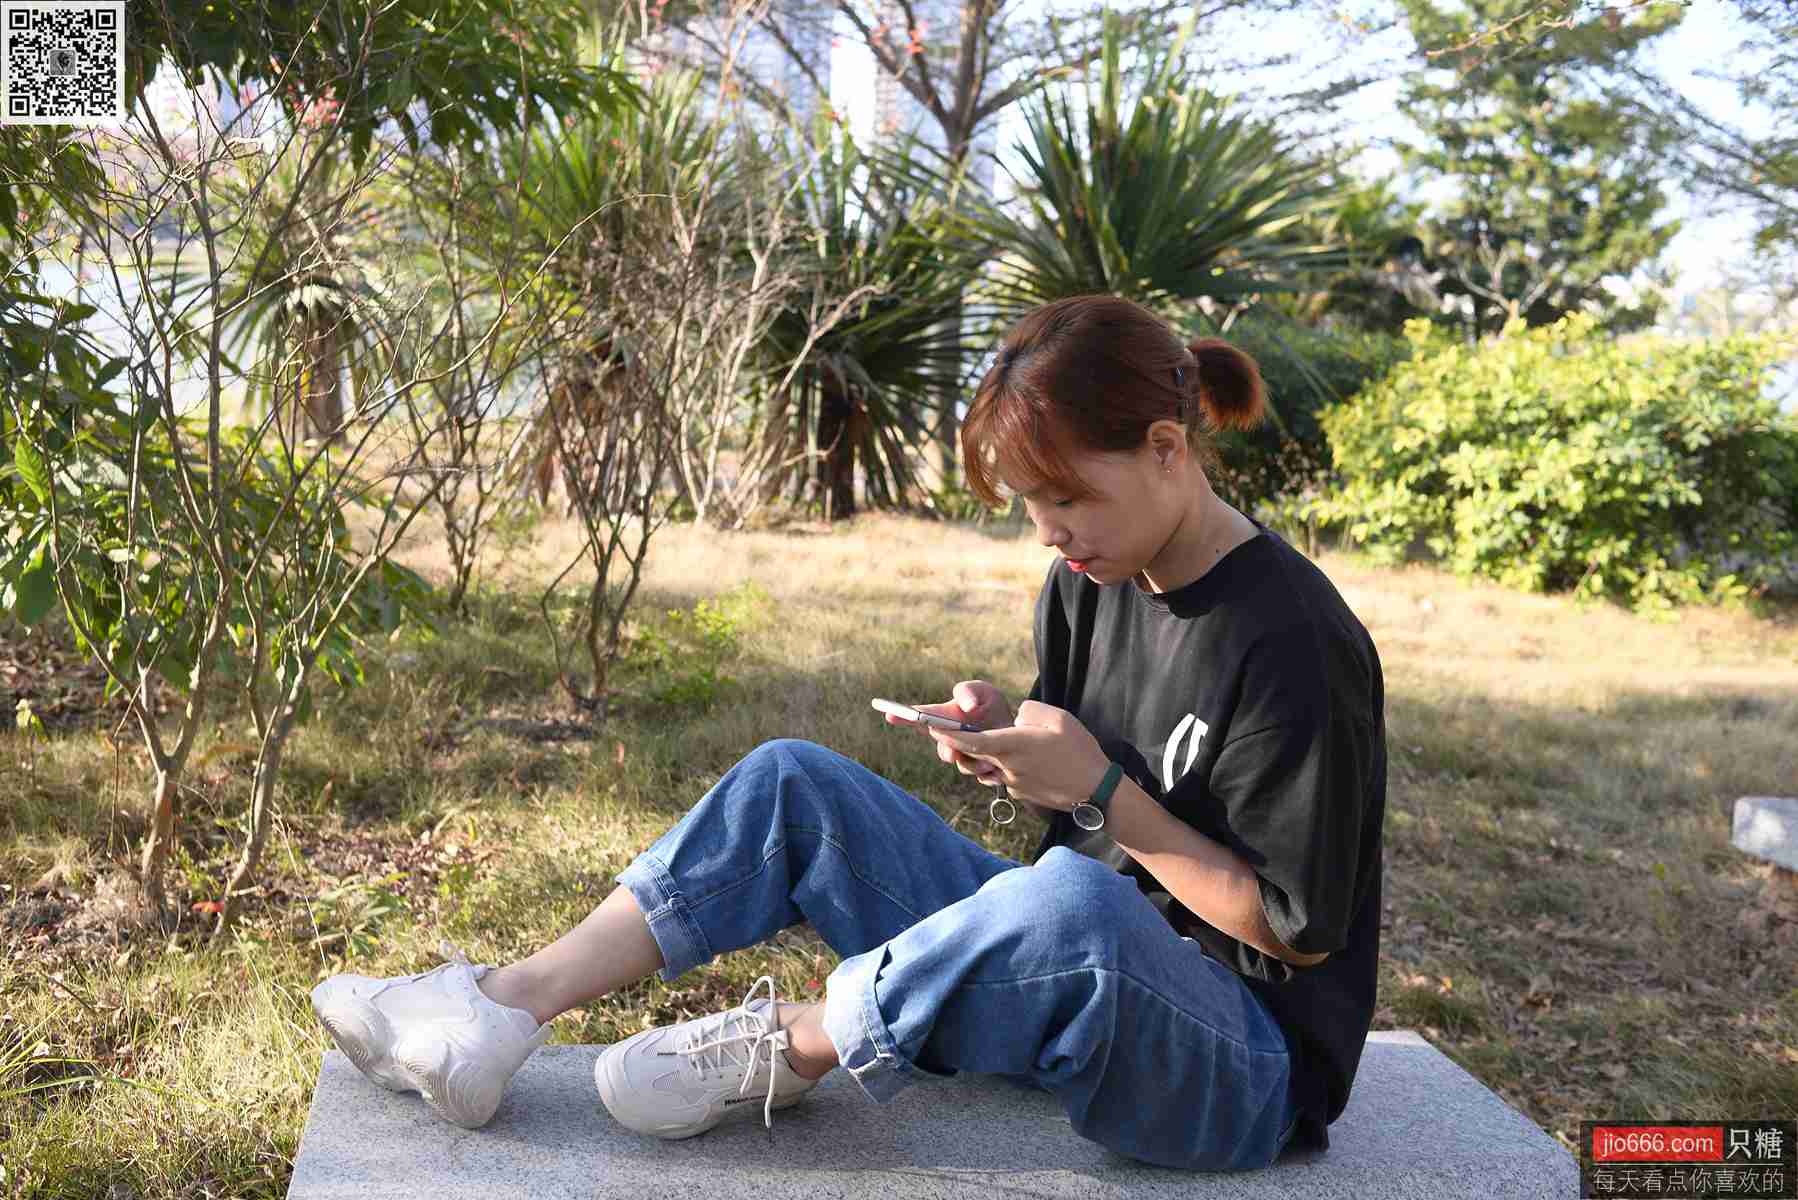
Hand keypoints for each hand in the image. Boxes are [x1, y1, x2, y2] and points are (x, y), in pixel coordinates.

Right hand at [884, 680, 1013, 782]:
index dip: (902, 716)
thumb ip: (968, 692)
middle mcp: (949, 739)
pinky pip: (981, 777)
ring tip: (989, 763)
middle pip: (943, 750)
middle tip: (953, 753)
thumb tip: (967, 707)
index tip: (890, 715)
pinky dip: (989, 774)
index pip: (918, 717)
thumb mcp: (982, 692)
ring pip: (963, 766)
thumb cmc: (990, 706)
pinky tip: (997, 772)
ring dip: (975, 764)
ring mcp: (963, 757)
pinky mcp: (979, 770)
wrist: (1015, 729)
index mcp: (943, 718)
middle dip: (948, 751)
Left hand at [925, 700, 1109, 813]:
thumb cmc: (1079, 751)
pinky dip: (1003, 765)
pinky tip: (1023, 759)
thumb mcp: (1059, 718)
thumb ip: (1030, 711)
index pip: (971, 741)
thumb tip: (1016, 718)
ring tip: (983, 742)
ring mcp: (1013, 783)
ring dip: (980, 756)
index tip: (930, 726)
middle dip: (956, 743)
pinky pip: (1003, 775)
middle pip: (973, 754)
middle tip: (941, 730)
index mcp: (1014, 746)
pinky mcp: (1021, 793)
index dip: (948, 734)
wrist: (1097, 791)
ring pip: (987, 766)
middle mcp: (1008, 767)